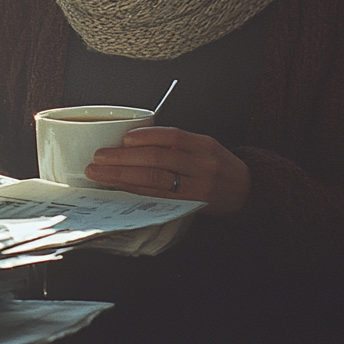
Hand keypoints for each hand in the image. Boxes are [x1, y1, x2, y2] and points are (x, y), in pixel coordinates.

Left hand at [85, 126, 249, 215]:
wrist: (245, 191)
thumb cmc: (216, 164)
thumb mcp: (202, 145)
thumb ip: (175, 142)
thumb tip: (133, 140)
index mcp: (203, 145)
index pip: (172, 136)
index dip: (145, 137)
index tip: (123, 139)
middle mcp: (201, 166)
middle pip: (158, 161)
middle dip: (124, 160)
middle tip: (99, 158)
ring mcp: (197, 189)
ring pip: (155, 182)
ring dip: (123, 178)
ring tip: (101, 174)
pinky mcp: (191, 207)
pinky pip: (159, 199)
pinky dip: (137, 193)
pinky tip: (119, 189)